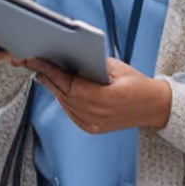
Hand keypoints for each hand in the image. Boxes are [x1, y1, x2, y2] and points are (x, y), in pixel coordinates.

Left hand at [20, 57, 171, 132]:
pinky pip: (70, 112)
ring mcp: (92, 123)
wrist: (153, 107)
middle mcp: (94, 113)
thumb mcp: (116, 67)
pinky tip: (58, 88)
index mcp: (101, 97)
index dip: (48, 69)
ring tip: (41, 73)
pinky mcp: (91, 128)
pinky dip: (63, 99)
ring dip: (52, 87)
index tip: (34, 60)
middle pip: (61, 92)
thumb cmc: (137, 84)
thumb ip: (92, 64)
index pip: (66, 81)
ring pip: (64, 103)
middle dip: (45, 76)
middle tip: (31, 63)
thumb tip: (71, 57)